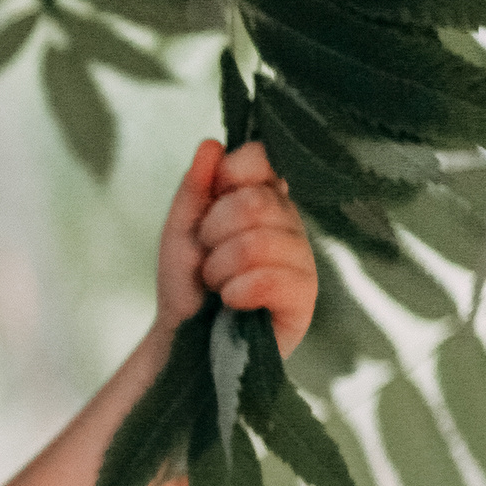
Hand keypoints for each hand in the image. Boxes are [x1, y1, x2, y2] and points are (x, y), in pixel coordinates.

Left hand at [155, 138, 317, 355]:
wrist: (183, 339)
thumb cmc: (187, 283)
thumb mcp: (180, 229)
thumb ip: (194, 187)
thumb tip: (211, 146)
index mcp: (265, 200)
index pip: (262, 159)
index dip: (230, 177)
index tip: (210, 204)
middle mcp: (290, 225)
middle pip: (255, 202)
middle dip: (213, 233)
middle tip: (208, 257)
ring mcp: (303, 262)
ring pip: (259, 242)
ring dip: (220, 268)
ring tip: (218, 284)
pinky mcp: (305, 300)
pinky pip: (271, 279)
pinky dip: (237, 291)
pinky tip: (232, 302)